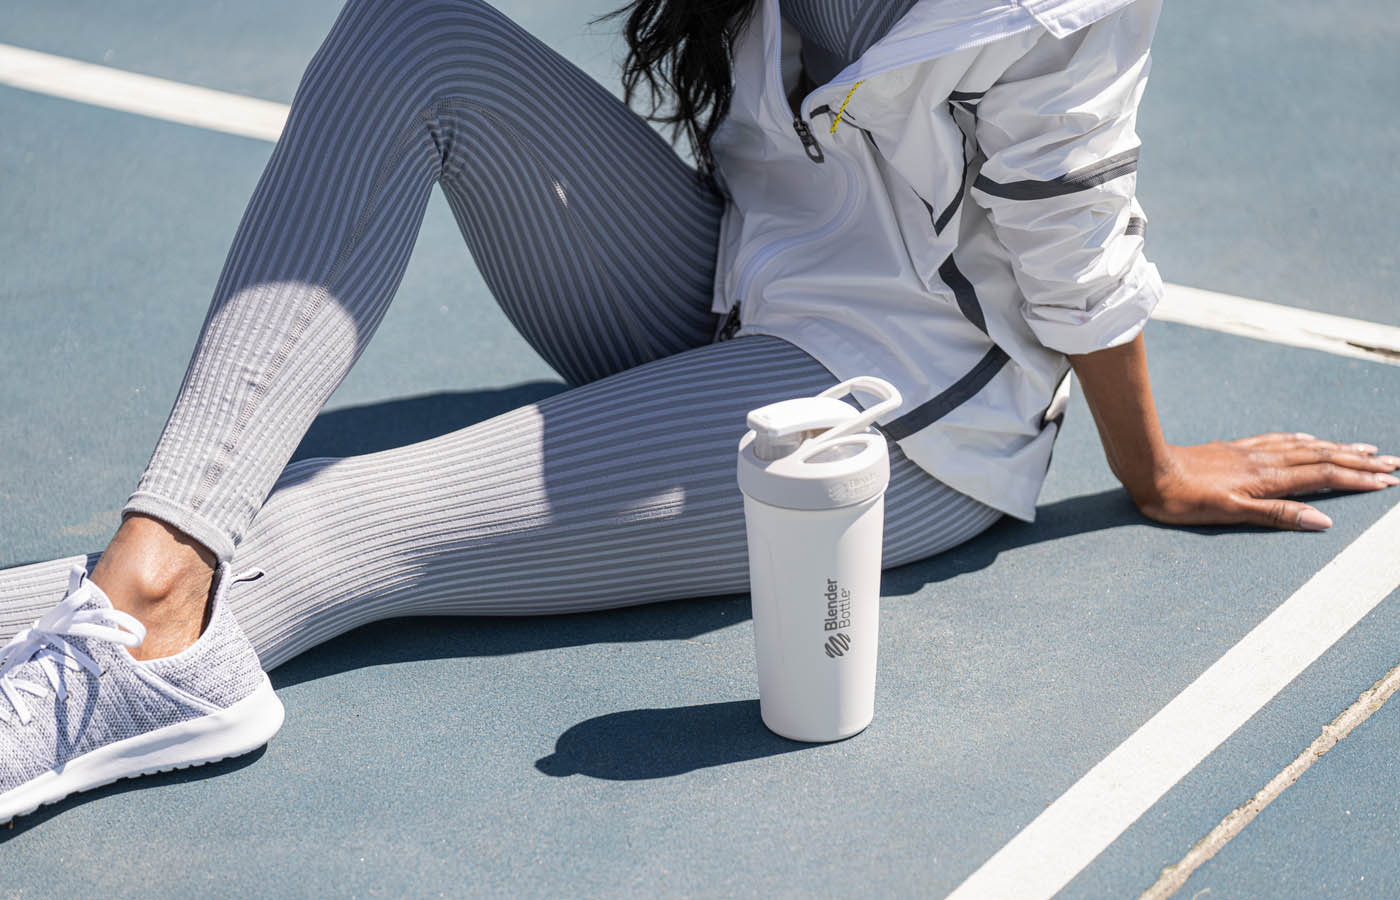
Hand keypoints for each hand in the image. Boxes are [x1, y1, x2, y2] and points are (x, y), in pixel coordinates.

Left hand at [1131, 433, 1399, 530]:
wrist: (1147, 469)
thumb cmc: (1182, 499)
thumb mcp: (1229, 514)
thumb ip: (1276, 515)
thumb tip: (1322, 520)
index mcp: (1267, 479)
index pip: (1324, 477)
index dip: (1357, 479)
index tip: (1388, 481)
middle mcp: (1265, 461)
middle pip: (1322, 459)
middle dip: (1359, 462)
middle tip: (1392, 463)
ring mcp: (1250, 452)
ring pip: (1304, 448)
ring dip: (1337, 449)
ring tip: (1364, 449)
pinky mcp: (1234, 448)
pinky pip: (1278, 440)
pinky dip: (1302, 440)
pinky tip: (1309, 438)